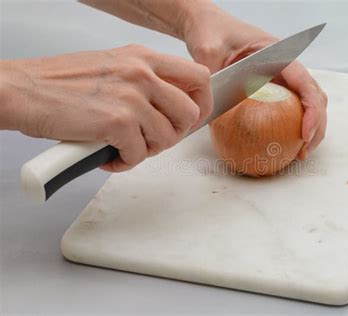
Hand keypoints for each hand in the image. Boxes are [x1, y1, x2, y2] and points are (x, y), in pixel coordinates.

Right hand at [0, 44, 212, 170]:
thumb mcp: (114, 67)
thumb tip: (171, 106)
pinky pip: (139, 154)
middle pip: (190, 113)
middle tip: (151, 140)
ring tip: (125, 148)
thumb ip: (146, 81)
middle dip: (174, 134)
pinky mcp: (117, 122)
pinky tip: (107, 156)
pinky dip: (124, 162)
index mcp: (144, 57)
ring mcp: (131, 97)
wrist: (23, 91)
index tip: (190, 120)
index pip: (199, 77)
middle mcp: (142, 73)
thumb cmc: (62, 83)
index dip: (201, 103)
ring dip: (148, 150)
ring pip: (167, 138)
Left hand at [183, 4, 327, 158]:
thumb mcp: (208, 49)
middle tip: (303, 152)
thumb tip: (210, 106)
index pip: (305, 83)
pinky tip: (283, 144)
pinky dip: (293, 126)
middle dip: (317, 125)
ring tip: (299, 153)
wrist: (208, 25)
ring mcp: (281, 76)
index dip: (312, 110)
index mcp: (277, 53)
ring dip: (310, 128)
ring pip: (307, 103)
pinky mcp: (273, 86)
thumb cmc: (211, 32)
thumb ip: (211, 72)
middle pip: (315, 96)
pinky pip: (290, 107)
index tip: (304, 134)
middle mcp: (285, 64)